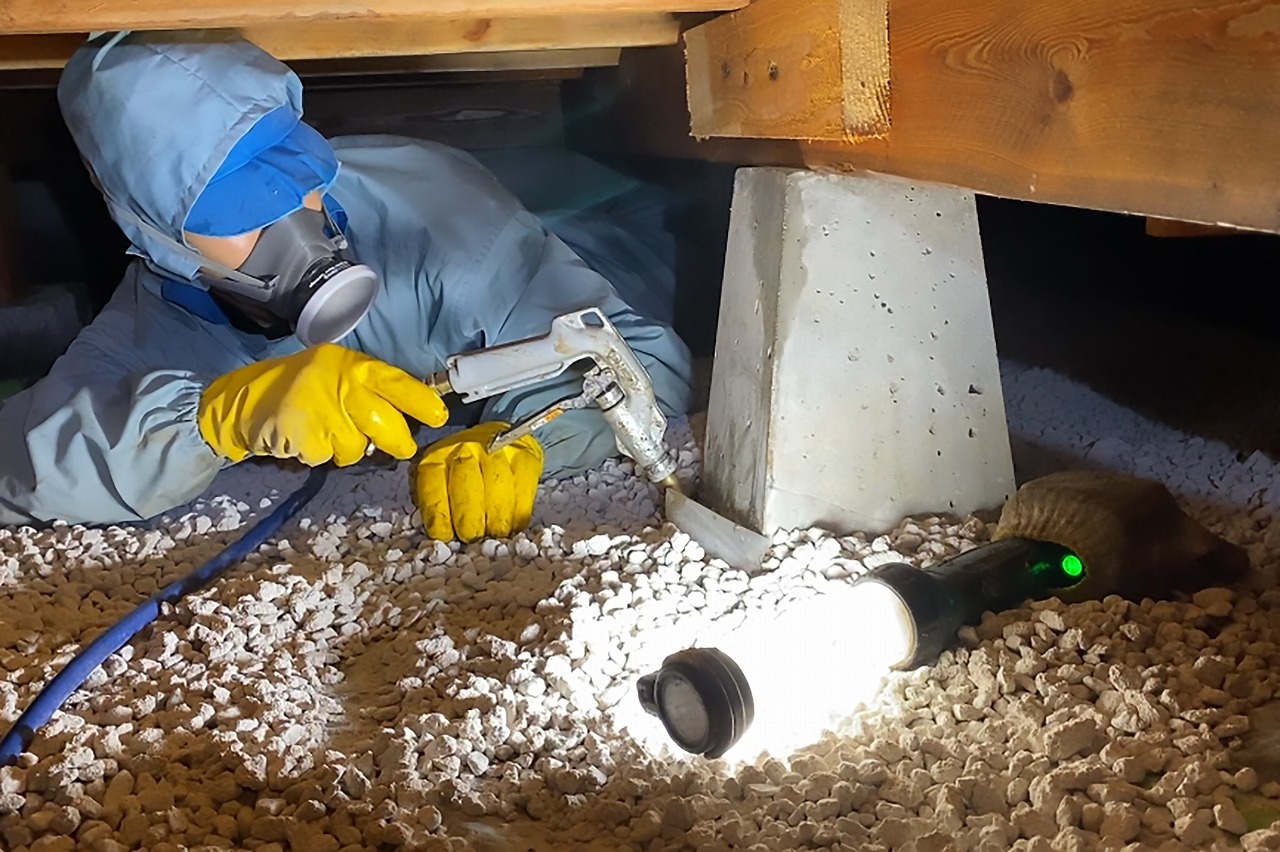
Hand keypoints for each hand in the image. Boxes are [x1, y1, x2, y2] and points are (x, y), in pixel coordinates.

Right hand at [198, 344, 447, 464]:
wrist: (244, 399)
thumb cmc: (302, 389)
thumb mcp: (337, 376)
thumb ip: (370, 391)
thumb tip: (409, 418)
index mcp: (352, 365)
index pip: (396, 383)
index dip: (420, 402)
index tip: (438, 416)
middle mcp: (338, 381)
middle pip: (384, 423)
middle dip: (396, 441)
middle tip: (398, 447)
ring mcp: (318, 405)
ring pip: (356, 447)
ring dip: (346, 449)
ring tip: (326, 433)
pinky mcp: (300, 430)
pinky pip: (327, 456)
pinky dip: (319, 455)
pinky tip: (306, 439)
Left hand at [413, 421, 542, 541]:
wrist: (498, 442)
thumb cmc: (465, 474)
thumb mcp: (441, 485)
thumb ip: (439, 507)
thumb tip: (444, 538)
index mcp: (437, 458)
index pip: (434, 485)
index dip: (439, 515)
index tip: (446, 536)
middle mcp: (466, 449)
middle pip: (467, 484)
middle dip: (469, 518)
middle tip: (472, 538)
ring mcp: (498, 450)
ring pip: (498, 487)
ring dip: (496, 518)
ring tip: (495, 534)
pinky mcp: (525, 457)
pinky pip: (523, 487)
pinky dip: (518, 512)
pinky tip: (513, 525)